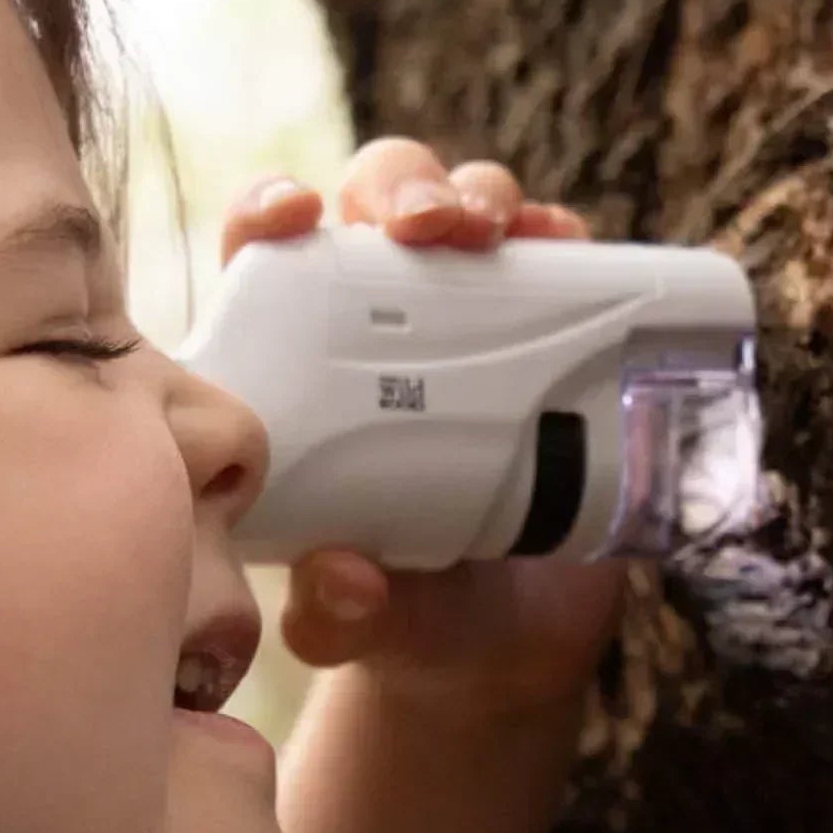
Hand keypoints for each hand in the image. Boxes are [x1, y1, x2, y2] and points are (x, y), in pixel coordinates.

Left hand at [218, 137, 628, 720]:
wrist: (503, 645)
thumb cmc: (400, 612)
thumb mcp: (359, 623)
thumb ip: (337, 613)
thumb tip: (344, 580)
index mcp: (301, 363)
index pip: (266, 256)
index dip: (270, 210)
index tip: (293, 216)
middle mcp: (383, 319)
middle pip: (375, 204)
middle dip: (400, 186)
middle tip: (424, 226)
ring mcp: (474, 318)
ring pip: (469, 210)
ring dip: (479, 196)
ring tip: (493, 234)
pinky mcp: (557, 334)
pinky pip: (561, 261)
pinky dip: (562, 238)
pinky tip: (567, 244)